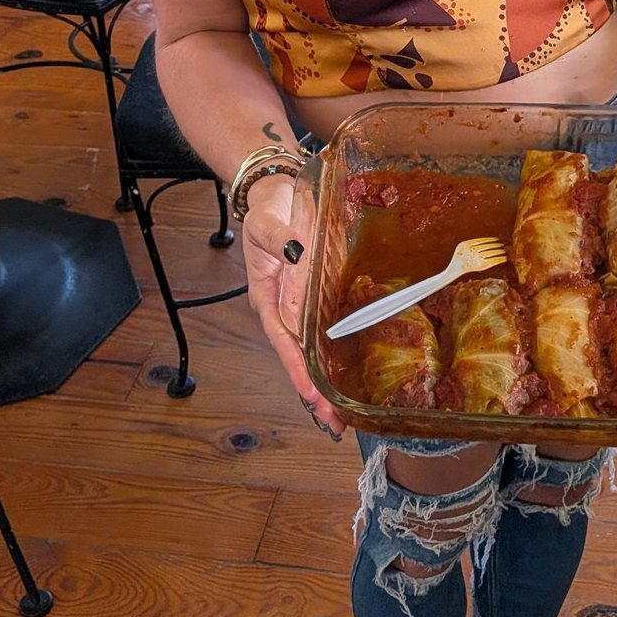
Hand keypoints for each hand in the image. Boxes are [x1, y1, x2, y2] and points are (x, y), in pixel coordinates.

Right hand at [240, 173, 343, 437]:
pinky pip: (328, 331)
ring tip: (340, 417)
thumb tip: (297, 251)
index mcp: (269, 298)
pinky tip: (349, 377)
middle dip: (314, 392)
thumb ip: (282, 239)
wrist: (277, 194)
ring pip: (314, 351)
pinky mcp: (319, 295)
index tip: (310, 395)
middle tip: (333, 423)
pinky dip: (336, 356)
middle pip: (300, 356)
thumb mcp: (266, 222)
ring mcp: (302, 304)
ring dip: (325, 383)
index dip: (298, 370)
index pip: (284, 342)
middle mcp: (285, 308)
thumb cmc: (268, 211)